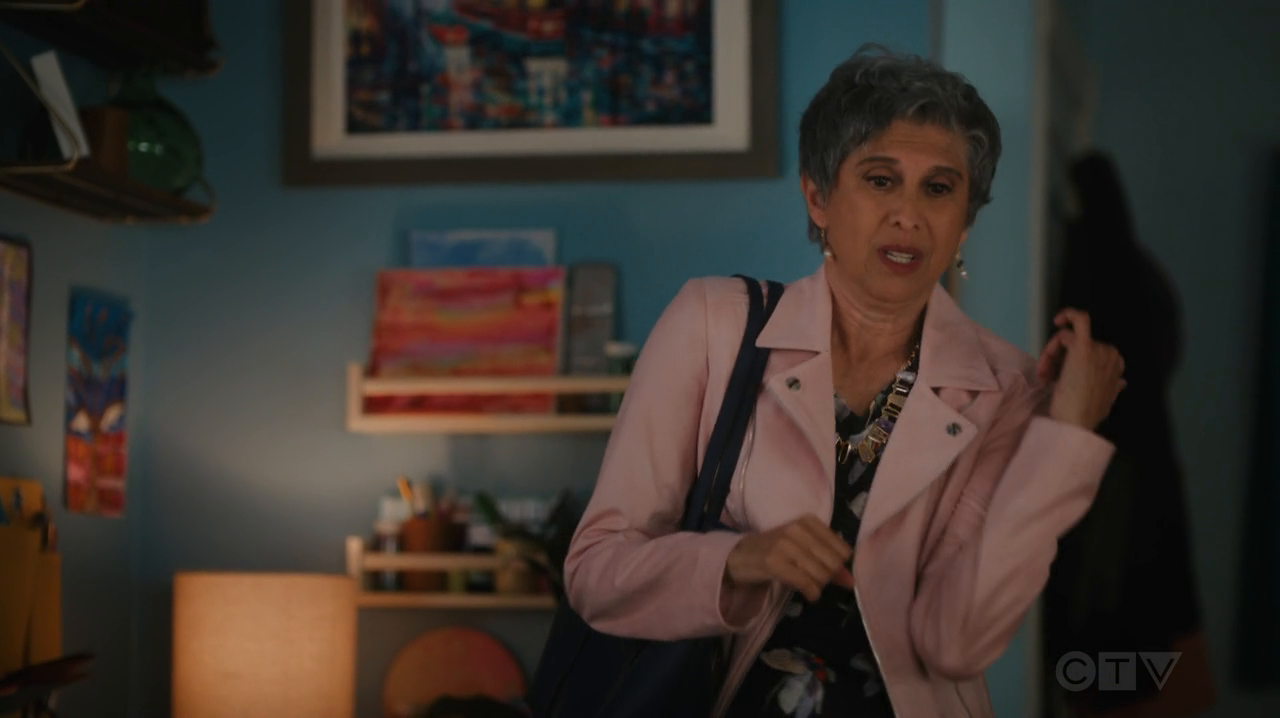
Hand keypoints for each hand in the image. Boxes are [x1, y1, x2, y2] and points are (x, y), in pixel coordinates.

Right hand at [723, 515, 854, 601]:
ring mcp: (784, 545)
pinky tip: (809, 595)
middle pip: (832, 563)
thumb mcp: (803, 548)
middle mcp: (797, 529)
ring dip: (819, 586)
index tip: (829, 571)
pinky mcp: (774, 563)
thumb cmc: (776, 550)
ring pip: (820, 574)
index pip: (842, 549)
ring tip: (810, 585)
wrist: (740, 556)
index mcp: (807, 521)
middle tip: (818, 580)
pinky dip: (812, 593)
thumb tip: (851, 580)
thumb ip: (828, 560)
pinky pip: (805, 583)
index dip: (840, 565)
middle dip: (829, 577)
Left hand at [1037, 308, 1125, 429]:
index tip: (1055, 376)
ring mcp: (1097, 350)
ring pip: (1068, 338)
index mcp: (1116, 366)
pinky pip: (1080, 320)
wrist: (1074, 423)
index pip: (1090, 352)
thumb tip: (1122, 382)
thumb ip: (1113, 389)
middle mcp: (1110, 355)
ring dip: (1051, 353)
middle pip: (1075, 345)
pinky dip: (1069, 314)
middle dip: (1056, 357)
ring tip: (1044, 372)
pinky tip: (1059, 319)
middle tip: (1044, 373)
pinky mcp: (1083, 347)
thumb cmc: (1084, 416)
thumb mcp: (1104, 402)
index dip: (1069, 361)